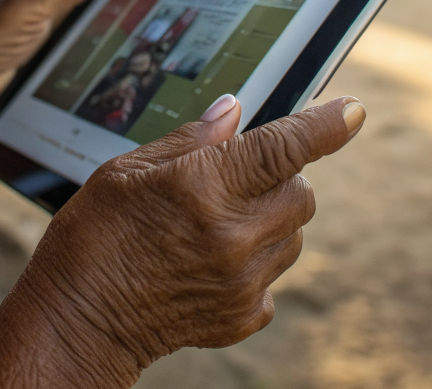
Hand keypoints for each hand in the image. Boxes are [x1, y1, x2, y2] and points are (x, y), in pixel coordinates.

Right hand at [0, 93, 366, 386]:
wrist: (77, 321)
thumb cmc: (93, 235)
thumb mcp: (128, 171)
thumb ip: (192, 140)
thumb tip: (235, 111)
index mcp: (203, 188)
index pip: (285, 147)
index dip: (325, 124)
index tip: (354, 110)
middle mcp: (233, 236)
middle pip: (303, 192)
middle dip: (284, 176)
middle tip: (240, 177)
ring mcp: (242, 281)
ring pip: (295, 235)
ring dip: (272, 219)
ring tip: (219, 222)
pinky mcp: (242, 317)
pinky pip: (274, 278)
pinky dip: (256, 263)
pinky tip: (211, 261)